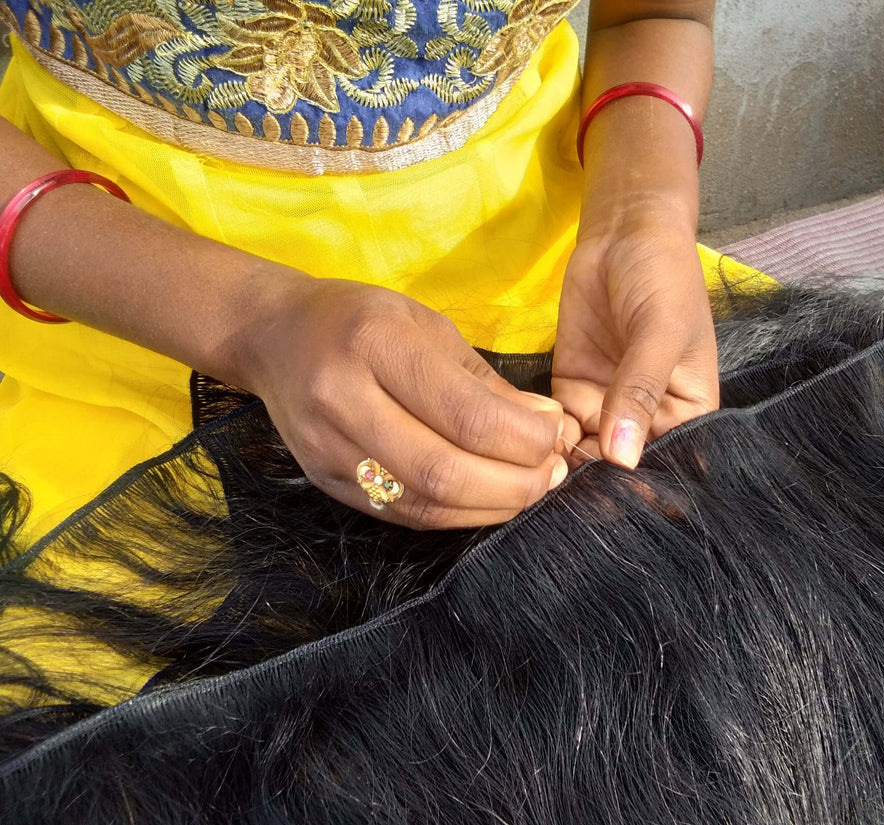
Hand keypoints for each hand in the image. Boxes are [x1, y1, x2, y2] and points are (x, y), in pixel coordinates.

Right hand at [238, 278, 567, 528]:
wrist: (272, 335)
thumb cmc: (361, 320)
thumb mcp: (427, 326)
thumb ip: (486, 381)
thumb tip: (548, 427)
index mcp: (374, 343)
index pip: (465, 414)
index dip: (525, 439)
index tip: (558, 436)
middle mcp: (342, 398)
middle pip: (444, 470)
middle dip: (514, 483)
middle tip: (552, 475)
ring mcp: (325, 449)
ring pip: (423, 503)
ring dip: (490, 506)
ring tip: (528, 489)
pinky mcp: (323, 483)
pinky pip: (401, 514)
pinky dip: (455, 514)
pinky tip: (487, 500)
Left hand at [552, 210, 718, 468]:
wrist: (623, 232)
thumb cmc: (663, 277)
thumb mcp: (660, 331)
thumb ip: (639, 391)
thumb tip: (622, 458)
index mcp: (689, 413)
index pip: (668, 464)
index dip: (641, 486)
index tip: (609, 500)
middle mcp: (649, 419)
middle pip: (623, 466)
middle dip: (596, 480)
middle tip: (564, 490)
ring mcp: (608, 406)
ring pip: (586, 453)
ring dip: (565, 463)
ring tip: (544, 469)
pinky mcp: (572, 389)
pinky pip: (557, 426)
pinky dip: (544, 436)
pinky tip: (531, 439)